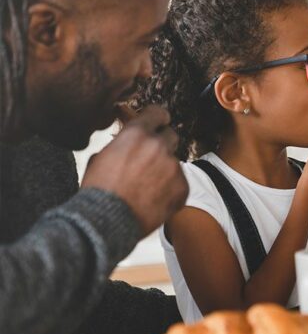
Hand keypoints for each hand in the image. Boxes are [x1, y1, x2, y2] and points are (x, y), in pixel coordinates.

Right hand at [81, 105, 187, 235]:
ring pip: (173, 162)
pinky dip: (170, 189)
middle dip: (162, 144)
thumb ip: (121, 144)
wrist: (106, 221)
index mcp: (137, 134)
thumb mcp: (101, 157)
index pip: (157, 113)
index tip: (159, 122)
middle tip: (150, 159)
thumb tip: (129, 143)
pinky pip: (179, 182)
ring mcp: (173, 167)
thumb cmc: (98, 190)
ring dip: (164, 170)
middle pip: (171, 135)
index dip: (157, 118)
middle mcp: (159, 146)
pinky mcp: (183, 187)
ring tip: (146, 188)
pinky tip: (154, 199)